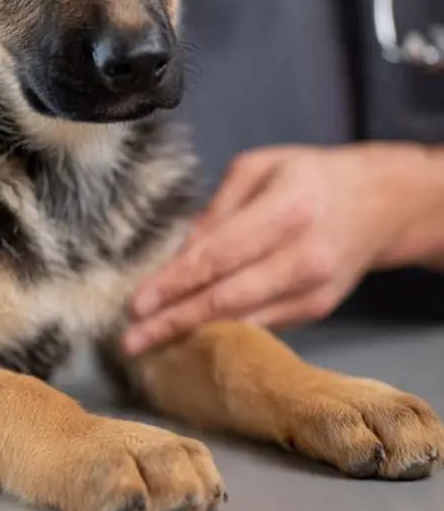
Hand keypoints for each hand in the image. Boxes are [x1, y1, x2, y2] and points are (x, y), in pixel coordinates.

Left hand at [124, 143, 443, 352]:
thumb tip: (180, 252)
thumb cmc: (309, 177)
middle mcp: (305, 257)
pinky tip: (189, 336)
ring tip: (148, 342)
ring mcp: (314, 291)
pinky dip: (223, 333)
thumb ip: (218, 209)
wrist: (380, 203)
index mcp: (288, 209)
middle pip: (228, 299)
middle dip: (174, 321)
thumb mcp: (258, 168)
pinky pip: (261, 326)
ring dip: (192, 334)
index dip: (175, 283)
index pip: (219, 256)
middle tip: (130, 338)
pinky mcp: (318, 310)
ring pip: (243, 321)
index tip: (137, 302)